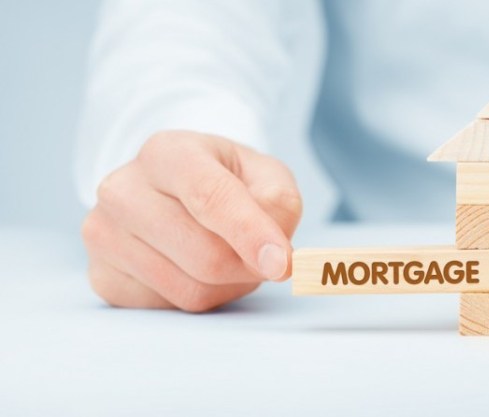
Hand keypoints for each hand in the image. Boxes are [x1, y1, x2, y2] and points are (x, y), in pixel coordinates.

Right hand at [81, 131, 301, 311]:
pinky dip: (200, 297)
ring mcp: (104, 235)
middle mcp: (123, 189)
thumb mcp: (265, 176)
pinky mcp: (102, 276)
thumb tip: (273, 255)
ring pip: (190, 289)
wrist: (173, 193)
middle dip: (249, 267)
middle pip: (205, 255)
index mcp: (168, 152)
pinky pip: (170, 307)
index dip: (250, 234)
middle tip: (267, 258)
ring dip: (228, 285)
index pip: (210, 198)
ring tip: (227, 256)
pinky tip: (195, 269)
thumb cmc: (227, 183)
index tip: (282, 263)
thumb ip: (279, 204)